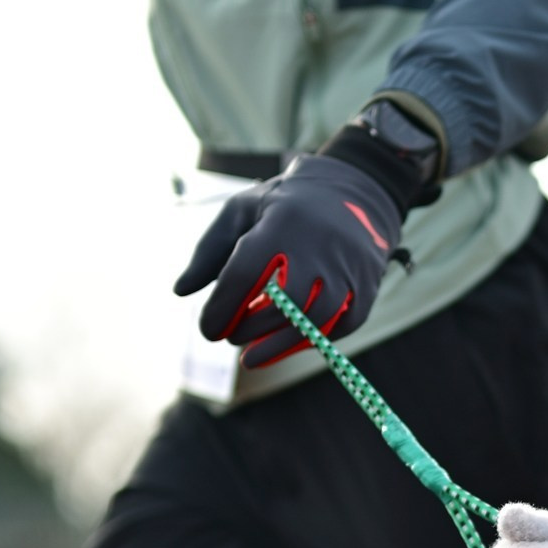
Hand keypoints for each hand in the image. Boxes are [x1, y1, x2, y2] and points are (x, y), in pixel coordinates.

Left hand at [174, 155, 401, 368]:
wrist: (353, 190)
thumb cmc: (284, 207)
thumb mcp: (241, 212)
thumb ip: (209, 250)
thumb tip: (181, 291)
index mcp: (280, 224)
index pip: (243, 274)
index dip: (221, 308)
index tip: (207, 329)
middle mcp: (318, 245)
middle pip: (281, 302)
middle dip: (249, 328)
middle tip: (230, 337)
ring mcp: (347, 267)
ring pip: (315, 319)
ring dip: (278, 345)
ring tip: (251, 357)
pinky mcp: (367, 285)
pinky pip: (341, 325)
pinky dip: (312, 340)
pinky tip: (286, 345)